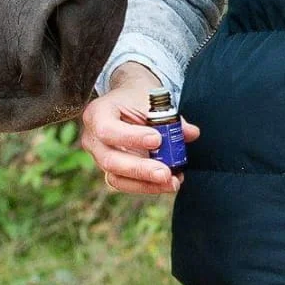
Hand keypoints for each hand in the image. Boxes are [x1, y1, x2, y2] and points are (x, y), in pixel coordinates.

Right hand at [80, 61, 200, 195]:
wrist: (127, 101)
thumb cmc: (137, 98)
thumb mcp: (150, 100)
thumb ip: (169, 117)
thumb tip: (191, 133)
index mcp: (97, 114)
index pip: (107, 130)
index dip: (131, 138)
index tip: (157, 139)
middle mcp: (92, 139)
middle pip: (110, 160)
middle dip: (140, 169)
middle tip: (166, 173)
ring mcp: (99, 158)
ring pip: (117, 178)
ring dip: (147, 183)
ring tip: (173, 182)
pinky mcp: (112, 171)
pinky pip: (127, 184)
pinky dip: (149, 186)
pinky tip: (170, 182)